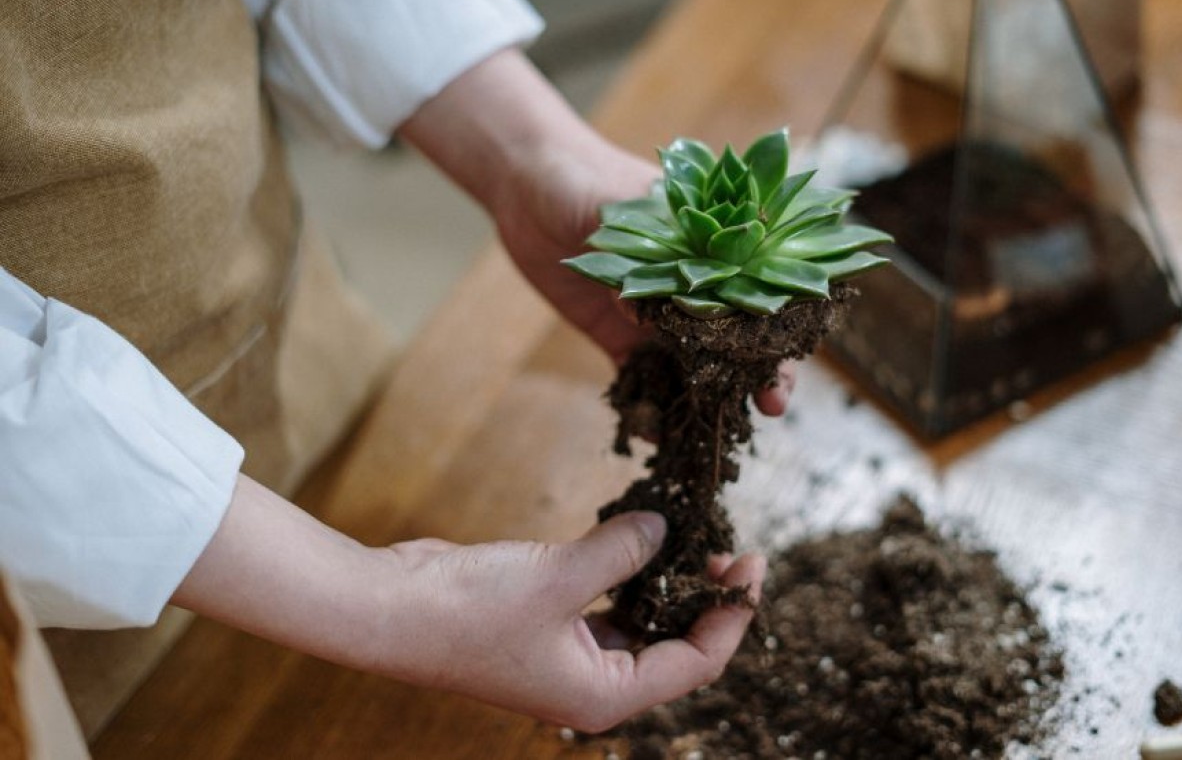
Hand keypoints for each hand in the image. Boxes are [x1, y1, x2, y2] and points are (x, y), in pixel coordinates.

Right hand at [367, 512, 764, 731]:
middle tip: (724, 546)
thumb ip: (620, 552)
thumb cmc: (468, 610)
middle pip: (671, 645)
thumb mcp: (559, 578)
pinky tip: (634, 534)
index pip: (695, 663)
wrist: (388, 608)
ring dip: (661, 581)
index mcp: (602, 695)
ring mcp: (565, 653)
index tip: (752, 566)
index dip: (731, 616)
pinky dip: (621, 570)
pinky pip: (601, 599)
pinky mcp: (544, 622)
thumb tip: (663, 527)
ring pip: (636, 620)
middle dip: (701, 597)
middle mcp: (589, 683)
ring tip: (687, 535)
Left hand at [398, 48, 795, 411]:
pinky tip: (652, 433)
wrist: (528, 183)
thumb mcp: (626, 212)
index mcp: (712, 250)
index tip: (784, 366)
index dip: (777, 335)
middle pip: (736, 339)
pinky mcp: (616, 333)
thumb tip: (646, 309)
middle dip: (753, 377)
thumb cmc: (589, 178)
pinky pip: (637, 375)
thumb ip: (644, 260)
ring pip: (692, 366)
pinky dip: (645, 405)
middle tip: (768, 411)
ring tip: (709, 434)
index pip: (760, 296)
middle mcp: (693, 288)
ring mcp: (655, 315)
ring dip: (705, 400)